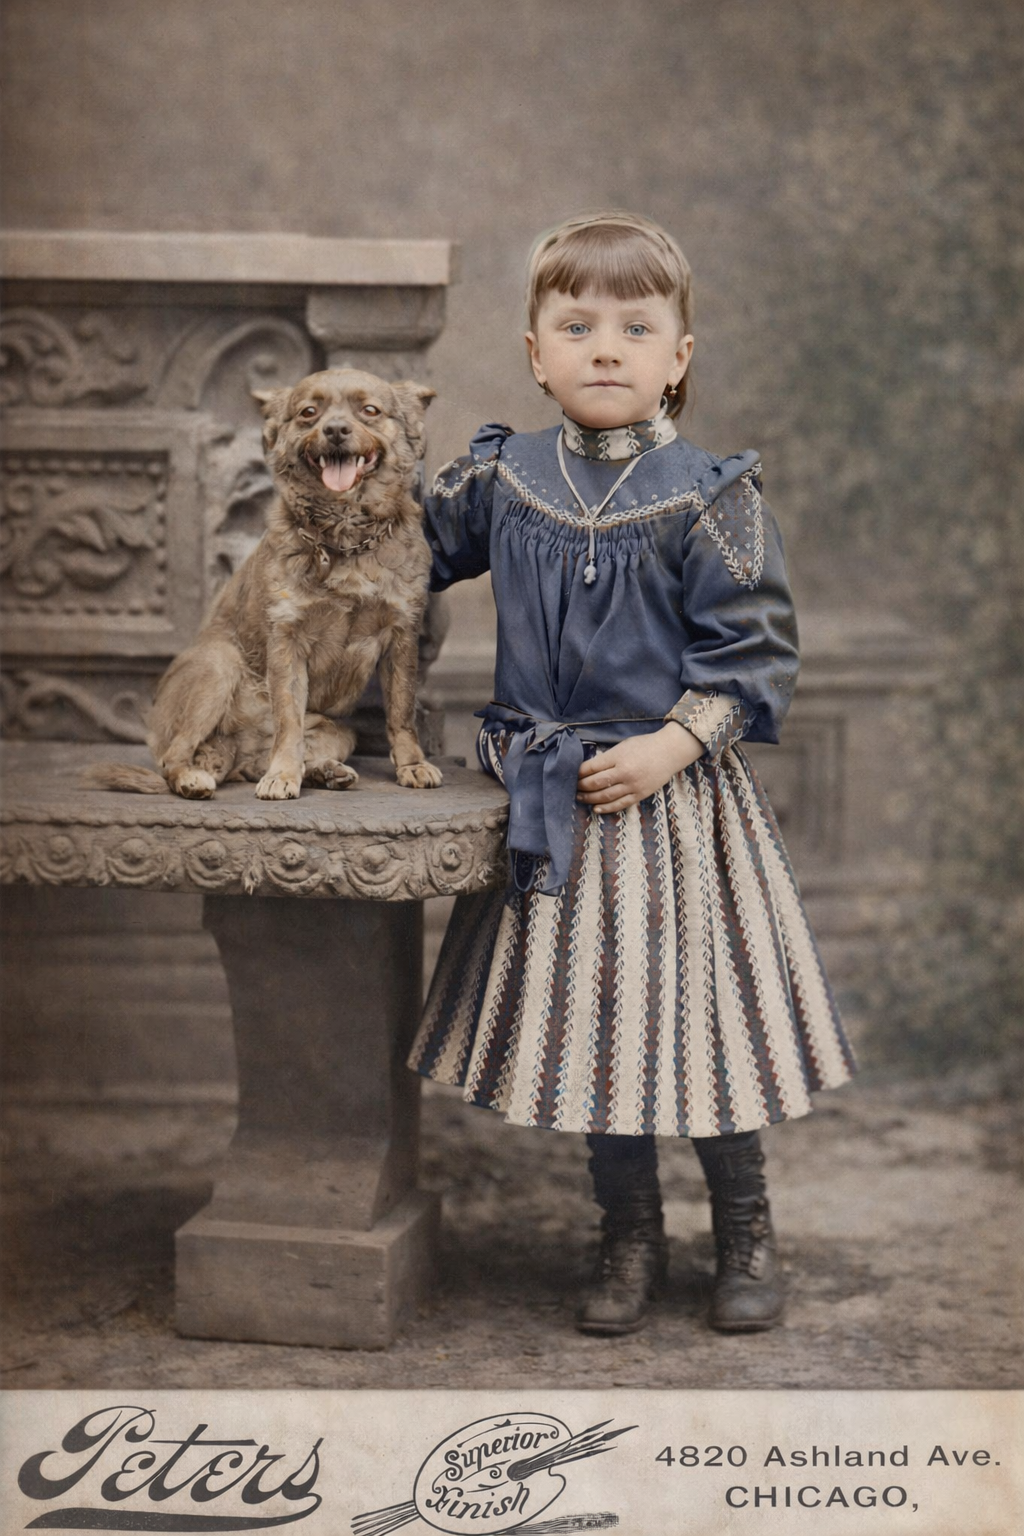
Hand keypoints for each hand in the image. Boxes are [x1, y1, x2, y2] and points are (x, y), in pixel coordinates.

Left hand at [576, 722, 703, 812]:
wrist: (670, 752)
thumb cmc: (645, 745)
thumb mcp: (623, 745)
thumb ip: (607, 757)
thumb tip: (589, 768)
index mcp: (618, 756)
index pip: (591, 767)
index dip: (578, 773)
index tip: (571, 775)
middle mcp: (624, 772)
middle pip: (595, 783)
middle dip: (581, 787)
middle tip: (573, 787)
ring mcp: (632, 785)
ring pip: (605, 796)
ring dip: (590, 799)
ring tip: (580, 798)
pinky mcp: (640, 794)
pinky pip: (620, 804)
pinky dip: (606, 808)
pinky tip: (596, 808)